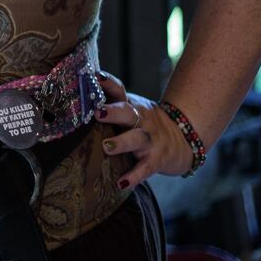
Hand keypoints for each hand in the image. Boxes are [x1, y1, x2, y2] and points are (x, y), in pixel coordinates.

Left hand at [96, 74, 195, 188]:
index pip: (118, 90)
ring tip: (106, 147)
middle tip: (98, 113)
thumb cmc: (144, 123)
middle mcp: (140, 119)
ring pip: (136, 139)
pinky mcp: (156, 159)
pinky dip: (133, 176)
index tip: (95, 77)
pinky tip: (121, 183)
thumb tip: (76, 95)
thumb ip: (109, 103)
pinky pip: (144, 169)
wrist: (184, 138)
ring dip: (121, 142)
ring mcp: (149, 139)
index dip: (108, 83)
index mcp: (130, 105)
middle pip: (127, 112)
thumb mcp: (131, 108)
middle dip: (113, 112)